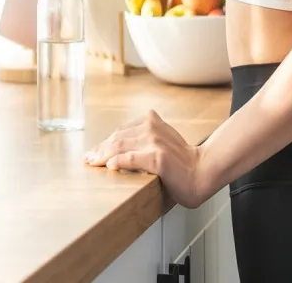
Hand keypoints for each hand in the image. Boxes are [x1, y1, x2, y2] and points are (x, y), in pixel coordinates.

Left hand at [84, 109, 208, 208]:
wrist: (202, 172)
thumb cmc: (182, 162)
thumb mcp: (161, 141)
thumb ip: (143, 139)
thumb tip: (117, 150)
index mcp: (152, 120)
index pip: (121, 131)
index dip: (105, 142)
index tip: (94, 151)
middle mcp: (152, 127)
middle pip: (117, 138)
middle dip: (100, 149)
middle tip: (88, 159)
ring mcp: (154, 142)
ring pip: (120, 146)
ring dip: (103, 156)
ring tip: (93, 163)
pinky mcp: (157, 158)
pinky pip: (131, 158)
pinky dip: (118, 161)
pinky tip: (109, 166)